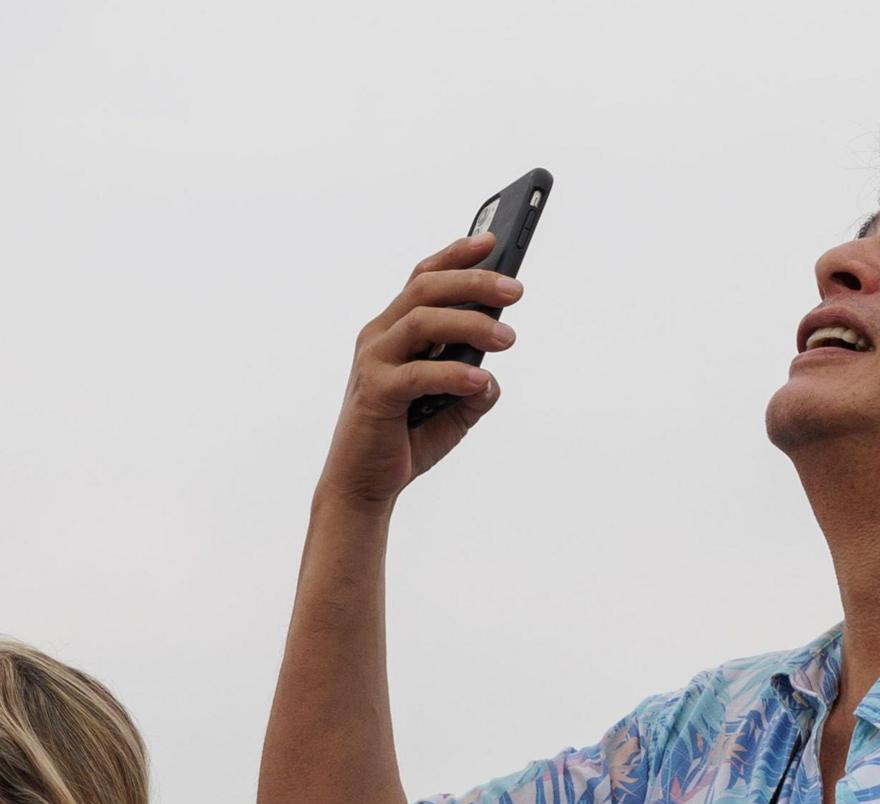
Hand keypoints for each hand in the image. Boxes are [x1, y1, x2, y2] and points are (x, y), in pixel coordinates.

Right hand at [318, 234, 516, 510]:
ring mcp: (373, 362)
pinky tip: (479, 378)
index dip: (456, 255)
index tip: (492, 241)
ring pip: (423, 320)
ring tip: (508, 338)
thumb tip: (493, 376)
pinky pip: (418, 372)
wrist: (363, 487)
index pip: (423, 278)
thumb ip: (475, 390)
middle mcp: (380, 337)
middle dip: (474, 281)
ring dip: (470, 323)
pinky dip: (452, 372)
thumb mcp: (453, 411)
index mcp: (394, 331)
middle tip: (516, 291)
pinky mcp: (374, 392)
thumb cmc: (403, 441)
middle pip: (426, 287)